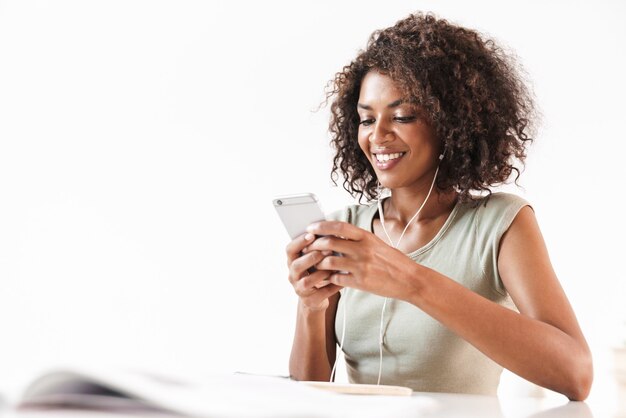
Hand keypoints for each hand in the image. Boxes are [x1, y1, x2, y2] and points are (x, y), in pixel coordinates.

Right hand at [286, 232, 341, 310]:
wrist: (316, 297)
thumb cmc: (317, 272)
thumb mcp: (314, 259)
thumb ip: (318, 247)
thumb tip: (332, 231)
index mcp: (292, 261)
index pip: (290, 250)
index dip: (299, 242)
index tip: (312, 235)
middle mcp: (292, 275)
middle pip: (296, 265)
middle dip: (312, 257)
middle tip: (327, 250)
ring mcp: (299, 289)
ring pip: (307, 281)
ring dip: (321, 273)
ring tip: (335, 267)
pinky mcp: (310, 301)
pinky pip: (320, 294)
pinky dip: (332, 287)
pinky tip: (342, 282)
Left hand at [304, 221, 419, 300]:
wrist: (410, 279)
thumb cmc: (393, 260)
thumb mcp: (377, 243)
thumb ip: (358, 240)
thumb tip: (337, 235)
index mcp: (367, 237)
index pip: (339, 227)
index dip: (322, 226)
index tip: (311, 227)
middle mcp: (363, 250)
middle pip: (329, 243)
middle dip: (314, 245)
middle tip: (307, 248)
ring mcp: (361, 266)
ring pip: (329, 262)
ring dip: (319, 263)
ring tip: (315, 264)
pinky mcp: (360, 282)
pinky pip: (337, 279)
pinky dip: (329, 278)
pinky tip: (327, 278)